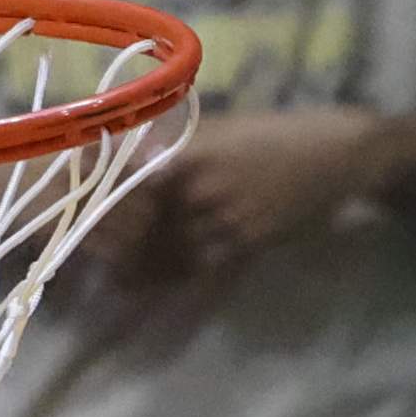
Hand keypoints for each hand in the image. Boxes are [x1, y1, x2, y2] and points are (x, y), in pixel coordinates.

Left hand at [94, 108, 376, 285]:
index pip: (132, 180)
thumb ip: (181, 145)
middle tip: (86, 254)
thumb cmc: (278, 136)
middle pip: (143, 220)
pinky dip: (168, 279)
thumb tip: (135, 155)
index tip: (80, 212)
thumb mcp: (224, 129)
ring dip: (136, 267)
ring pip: (167, 249)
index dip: (104, 201)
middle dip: (113, 240)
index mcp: (193, 150)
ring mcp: (226, 217)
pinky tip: (148, 287)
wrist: (335, 156)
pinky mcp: (246, 243)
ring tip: (109, 279)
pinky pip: (197, 266)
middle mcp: (203, 185)